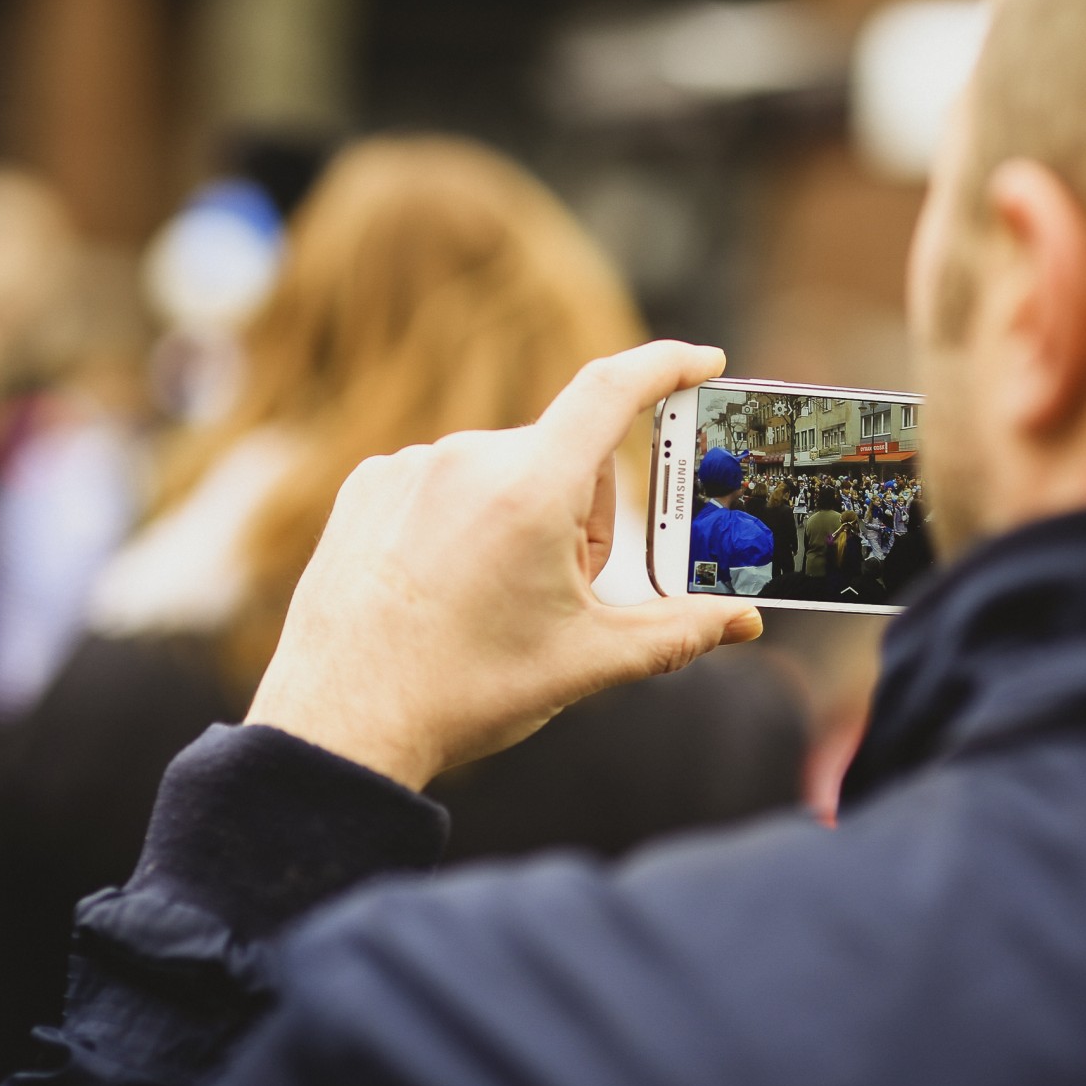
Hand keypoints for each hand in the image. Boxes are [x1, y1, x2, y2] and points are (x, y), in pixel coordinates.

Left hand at [245, 342, 763, 789]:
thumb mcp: (587, 661)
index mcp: (530, 490)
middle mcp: (467, 458)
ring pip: (503, 472)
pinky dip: (463, 520)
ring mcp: (409, 468)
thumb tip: (744, 623)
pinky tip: (444, 583)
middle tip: (565, 591)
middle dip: (583, 514)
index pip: (612, 390)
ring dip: (522, 516)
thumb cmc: (465, 691)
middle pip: (564, 456)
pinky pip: (443, 482)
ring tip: (492, 600)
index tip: (703, 361)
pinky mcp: (367, 486)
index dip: (667, 366)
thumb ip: (678, 632)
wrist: (341, 724)